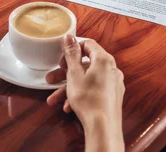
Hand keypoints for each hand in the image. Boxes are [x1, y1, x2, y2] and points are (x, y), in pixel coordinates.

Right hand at [46, 35, 124, 151]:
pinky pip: (92, 90)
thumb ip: (72, 54)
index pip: (88, 44)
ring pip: (86, 80)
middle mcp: (111, 70)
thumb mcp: (74, 74)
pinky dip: (79, 95)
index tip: (62, 57)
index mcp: (104, 60)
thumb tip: (69, 38)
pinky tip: (68, 106)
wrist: (102, 127)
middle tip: (53, 77)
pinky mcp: (111, 97)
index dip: (73, 49)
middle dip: (66, 72)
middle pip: (85, 64)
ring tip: (54, 98)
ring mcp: (112, 84)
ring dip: (69, 87)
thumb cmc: (89, 100)